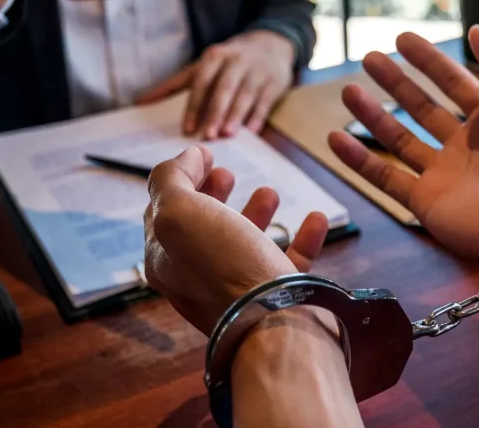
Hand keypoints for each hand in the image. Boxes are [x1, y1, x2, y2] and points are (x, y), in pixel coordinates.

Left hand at [136, 30, 295, 138]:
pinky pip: (265, 101)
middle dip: (215, 112)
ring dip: (236, 115)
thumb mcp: (202, 66)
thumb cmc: (229, 61)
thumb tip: (140, 102)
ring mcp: (257, 71)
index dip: (194, 105)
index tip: (188, 128)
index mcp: (215, 56)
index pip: (202, 81)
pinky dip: (258, 116)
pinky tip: (252, 131)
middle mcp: (236, 61)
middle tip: (208, 135)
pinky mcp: (275, 82)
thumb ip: (174, 84)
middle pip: (224, 88)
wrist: (271, 44)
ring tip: (228, 134)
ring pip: (245, 94)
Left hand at [144, 146, 327, 332]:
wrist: (272, 324)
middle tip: (227, 172)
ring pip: (244, 244)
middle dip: (212, 194)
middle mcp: (196, 276)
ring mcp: (237, 288)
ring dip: (256, 212)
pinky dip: (302, 236)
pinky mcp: (275, 297)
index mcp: (165, 258)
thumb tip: (187, 157)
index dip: (180, 177)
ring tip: (270, 192)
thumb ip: (171, 180)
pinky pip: (287, 262)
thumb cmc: (224, 267)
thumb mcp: (180, 213)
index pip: (161, 210)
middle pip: (201, 227)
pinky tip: (316, 217)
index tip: (204, 155)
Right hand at [328, 26, 478, 264]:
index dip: (430, 60)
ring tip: (349, 91)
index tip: (402, 39)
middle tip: (369, 59)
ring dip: (373, 115)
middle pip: (421, 107)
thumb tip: (476, 31)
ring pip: (399, 139)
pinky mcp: (425, 203)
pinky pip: (385, 178)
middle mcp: (464, 146)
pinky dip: (359, 160)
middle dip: (396, 82)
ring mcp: (442, 175)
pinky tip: (336, 139)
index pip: (454, 83)